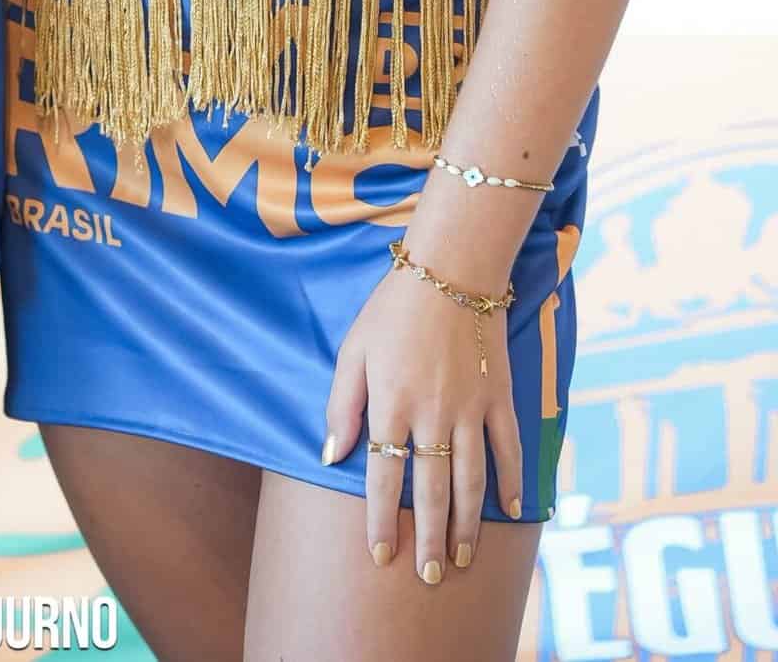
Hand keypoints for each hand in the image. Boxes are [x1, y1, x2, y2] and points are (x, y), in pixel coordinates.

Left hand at [322, 256, 522, 582]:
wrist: (452, 268)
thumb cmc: (393, 307)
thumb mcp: (353, 348)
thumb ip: (342, 404)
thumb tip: (330, 455)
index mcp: (392, 403)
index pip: (385, 476)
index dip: (381, 519)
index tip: (380, 554)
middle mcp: (433, 414)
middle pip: (432, 490)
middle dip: (429, 538)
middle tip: (429, 577)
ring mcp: (471, 408)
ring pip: (471, 480)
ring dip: (467, 524)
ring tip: (461, 558)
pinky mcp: (500, 397)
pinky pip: (510, 448)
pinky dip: (513, 481)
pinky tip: (513, 510)